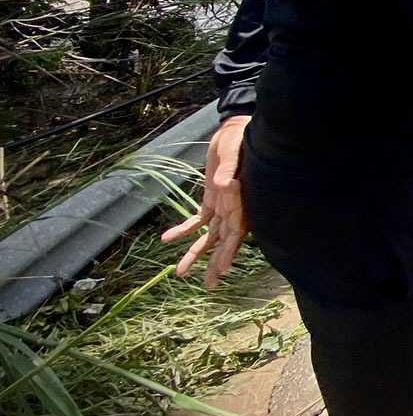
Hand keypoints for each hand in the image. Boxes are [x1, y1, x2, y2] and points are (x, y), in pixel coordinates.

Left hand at [161, 115, 251, 288]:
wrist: (235, 130)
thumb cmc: (241, 140)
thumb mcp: (236, 153)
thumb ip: (231, 169)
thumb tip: (222, 184)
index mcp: (243, 201)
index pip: (238, 231)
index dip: (231, 250)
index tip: (223, 269)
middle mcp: (234, 208)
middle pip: (224, 241)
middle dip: (215, 263)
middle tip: (209, 286)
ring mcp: (223, 205)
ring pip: (210, 236)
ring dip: (196, 253)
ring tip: (180, 273)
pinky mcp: (212, 198)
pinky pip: (197, 219)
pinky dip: (183, 229)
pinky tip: (167, 239)